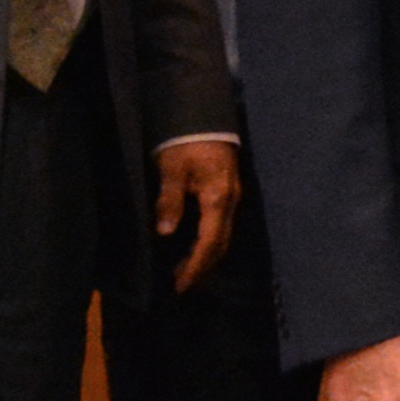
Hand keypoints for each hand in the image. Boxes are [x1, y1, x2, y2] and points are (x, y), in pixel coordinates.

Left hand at [153, 138, 241, 292]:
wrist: (204, 114)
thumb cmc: (185, 141)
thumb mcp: (172, 168)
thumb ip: (170, 200)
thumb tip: (167, 233)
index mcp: (218, 199)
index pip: (209, 242)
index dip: (195, 266)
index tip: (179, 285)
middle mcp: (231, 202)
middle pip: (221, 244)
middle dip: (202, 268)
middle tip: (181, 286)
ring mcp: (233, 197)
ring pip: (224, 237)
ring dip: (206, 257)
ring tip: (185, 271)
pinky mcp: (228, 192)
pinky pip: (222, 226)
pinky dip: (208, 242)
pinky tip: (193, 246)